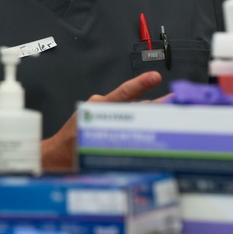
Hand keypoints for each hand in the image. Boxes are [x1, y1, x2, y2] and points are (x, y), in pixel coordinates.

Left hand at [42, 71, 161, 170]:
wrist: (55, 155)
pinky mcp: (104, 120)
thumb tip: (139, 144)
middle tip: (177, 100)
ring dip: (150, 112)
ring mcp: (103, 113)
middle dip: (156, 102)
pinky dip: (139, 120)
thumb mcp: (91, 149)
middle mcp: (100, 108)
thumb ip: (114, 144)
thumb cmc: (68, 152)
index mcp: (96, 111)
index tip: (153, 77)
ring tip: (172, 110)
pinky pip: (125, 117)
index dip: (139, 85)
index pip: (121, 94)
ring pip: (131, 111)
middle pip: (133, 104)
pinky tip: (155, 123)